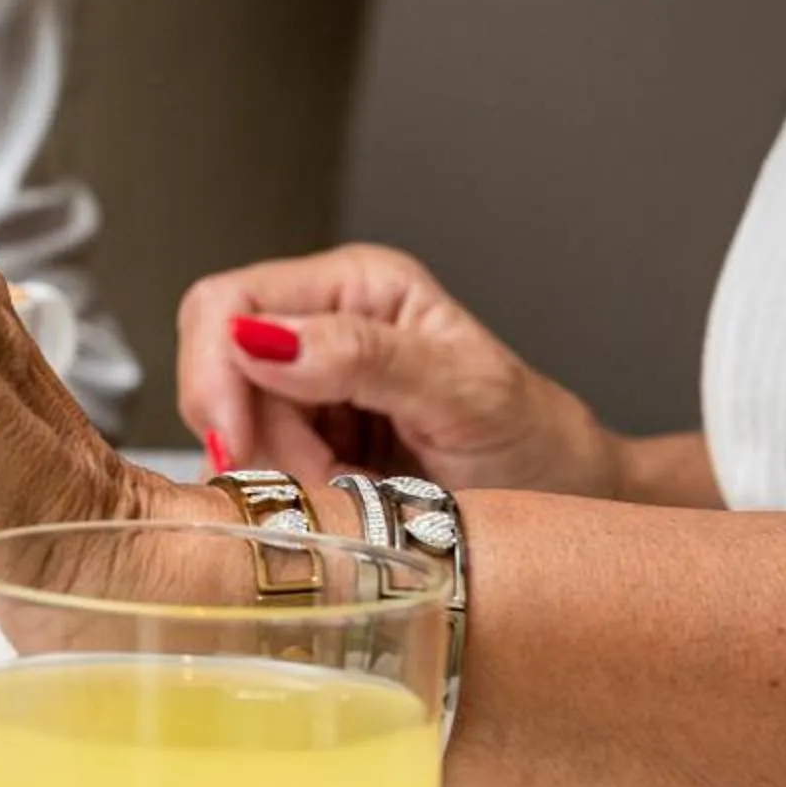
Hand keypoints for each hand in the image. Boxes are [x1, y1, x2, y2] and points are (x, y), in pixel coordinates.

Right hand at [177, 244, 622, 495]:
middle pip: (216, 367)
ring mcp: (308, 379)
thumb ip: (367, 358)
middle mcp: (323, 320)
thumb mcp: (466, 396)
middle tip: (322, 478)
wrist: (570, 500)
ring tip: (357, 488)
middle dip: (251, 434)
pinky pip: (252, 460)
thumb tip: (262, 340)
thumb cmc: (540, 444)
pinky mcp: (303, 433)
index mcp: (358, 285)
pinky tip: (345, 493)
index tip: (238, 443)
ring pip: (228, 423)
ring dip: (276, 470)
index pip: (228, 302)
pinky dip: (287, 489)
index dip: (215, 371)